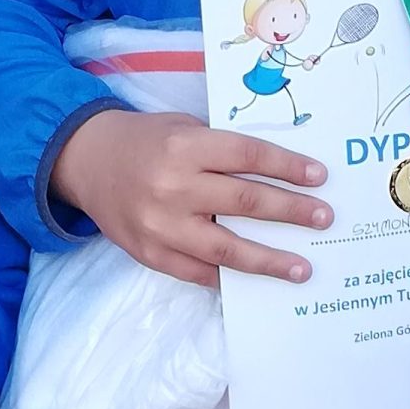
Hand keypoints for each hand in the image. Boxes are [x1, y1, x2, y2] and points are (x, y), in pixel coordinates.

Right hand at [51, 108, 331, 287]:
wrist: (86, 161)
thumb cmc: (146, 140)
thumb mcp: (183, 128)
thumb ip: (221, 150)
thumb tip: (279, 174)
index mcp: (185, 146)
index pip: (247, 155)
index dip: (287, 166)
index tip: (320, 177)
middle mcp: (174, 186)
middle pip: (245, 201)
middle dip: (291, 211)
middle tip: (323, 218)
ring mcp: (161, 225)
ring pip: (226, 248)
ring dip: (270, 259)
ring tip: (302, 268)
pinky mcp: (151, 254)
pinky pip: (199, 272)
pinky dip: (229, 276)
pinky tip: (255, 280)